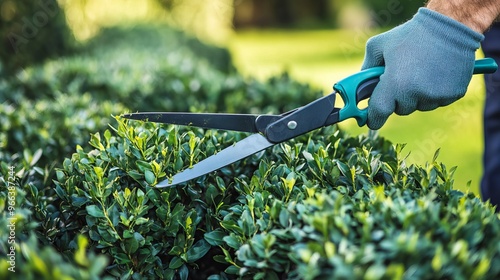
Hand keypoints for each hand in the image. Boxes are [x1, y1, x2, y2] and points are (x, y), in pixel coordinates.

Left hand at [362, 8, 483, 129]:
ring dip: (417, 95)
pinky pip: (437, 102)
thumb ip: (366, 68)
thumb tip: (360, 87)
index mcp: (395, 84)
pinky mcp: (453, 95)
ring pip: (419, 106)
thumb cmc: (411, 35)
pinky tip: (436, 73)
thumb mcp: (379, 46)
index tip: (371, 120)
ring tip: (422, 71)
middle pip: (400, 109)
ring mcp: (436, 96)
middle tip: (403, 76)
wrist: (450, 26)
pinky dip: (434, 92)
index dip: (373, 118)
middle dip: (398, 98)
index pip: (379, 112)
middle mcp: (416, 94)